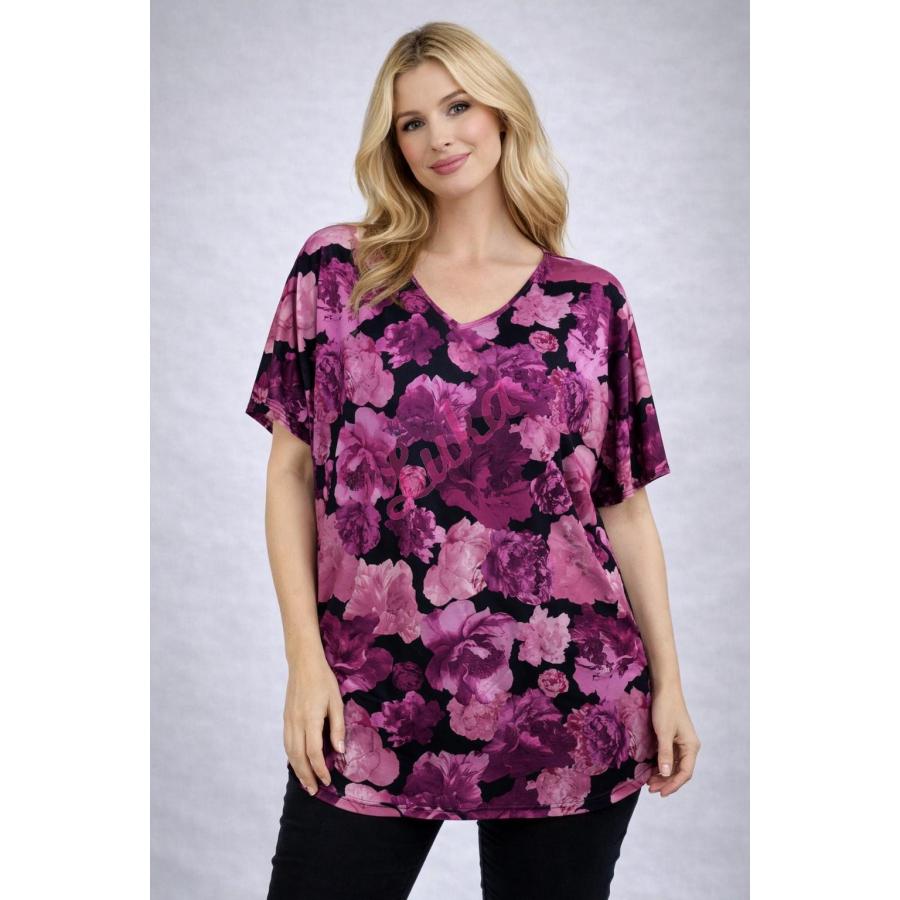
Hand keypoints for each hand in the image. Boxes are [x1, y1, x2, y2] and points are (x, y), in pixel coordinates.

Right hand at [283, 648, 345, 794]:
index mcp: (311, 719)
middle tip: (314, 791)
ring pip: (290, 752)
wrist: (303, 663)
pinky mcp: (285, 718)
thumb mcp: (336, 702)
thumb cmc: (324, 680)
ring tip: (306, 783)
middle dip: (306, 776)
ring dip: (297, 770)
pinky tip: (298, 763)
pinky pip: (287, 743)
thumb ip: (337, 727)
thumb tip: (340, 751)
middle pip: (298, 757)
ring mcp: (288, 721)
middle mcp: (296, 723)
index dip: (320, 769)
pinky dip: (291, 757)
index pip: (314, 752)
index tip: (328, 781)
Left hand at [647, 683, 699, 796]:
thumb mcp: (663, 732)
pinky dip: (661, 765)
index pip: (685, 773)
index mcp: (691, 747)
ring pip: (674, 765)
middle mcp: (689, 747)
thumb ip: (665, 754)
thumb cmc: (666, 708)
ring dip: (663, 775)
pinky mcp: (673, 738)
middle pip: (680, 771)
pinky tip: (651, 770)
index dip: (673, 784)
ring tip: (649, 783)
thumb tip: (666, 774)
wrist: (665, 689)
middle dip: (666, 782)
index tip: (660, 792)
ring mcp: (681, 743)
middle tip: (651, 789)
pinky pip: (669, 757)